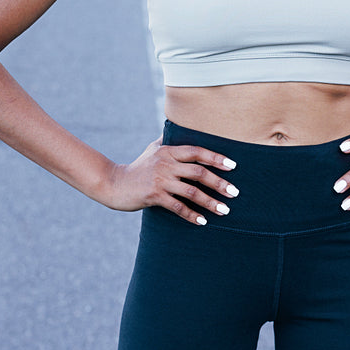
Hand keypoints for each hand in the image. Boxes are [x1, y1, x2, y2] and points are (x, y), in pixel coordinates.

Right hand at [100, 138, 238, 225]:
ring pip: (191, 192)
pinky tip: (203, 221)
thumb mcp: (152, 149)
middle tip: (234, 192)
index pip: (197, 152)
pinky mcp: (154, 196)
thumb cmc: (138, 167)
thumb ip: (168, 141)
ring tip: (224, 210)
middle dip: (219, 183)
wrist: (114, 184)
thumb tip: (179, 128)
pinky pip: (178, 207)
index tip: (233, 166)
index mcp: (168, 151)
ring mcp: (160, 180)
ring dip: (210, 202)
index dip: (216, 158)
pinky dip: (192, 215)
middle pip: (198, 173)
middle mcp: (166, 164)